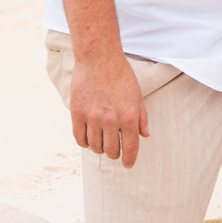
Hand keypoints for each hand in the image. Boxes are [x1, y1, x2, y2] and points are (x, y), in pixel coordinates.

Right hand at [70, 50, 148, 167]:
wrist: (98, 57)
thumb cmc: (121, 75)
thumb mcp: (137, 95)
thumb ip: (141, 117)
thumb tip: (144, 135)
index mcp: (128, 116)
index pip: (129, 149)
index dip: (129, 160)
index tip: (128, 165)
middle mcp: (110, 119)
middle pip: (111, 151)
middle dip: (114, 154)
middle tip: (114, 149)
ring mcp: (92, 116)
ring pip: (95, 147)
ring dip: (99, 148)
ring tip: (102, 141)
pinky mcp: (77, 112)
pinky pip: (80, 138)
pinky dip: (85, 142)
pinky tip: (89, 137)